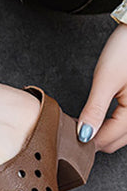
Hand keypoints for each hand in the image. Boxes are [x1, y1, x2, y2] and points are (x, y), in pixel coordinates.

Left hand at [78, 22, 126, 152]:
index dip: (87, 141)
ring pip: (122, 134)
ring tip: (84, 124)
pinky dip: (112, 124)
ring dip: (104, 133)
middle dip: (96, 139)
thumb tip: (84, 135)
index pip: (109, 140)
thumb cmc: (126, 49)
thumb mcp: (106, 80)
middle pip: (117, 141)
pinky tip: (98, 118)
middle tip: (74, 131)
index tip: (69, 137)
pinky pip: (126, 123)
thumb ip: (95, 110)